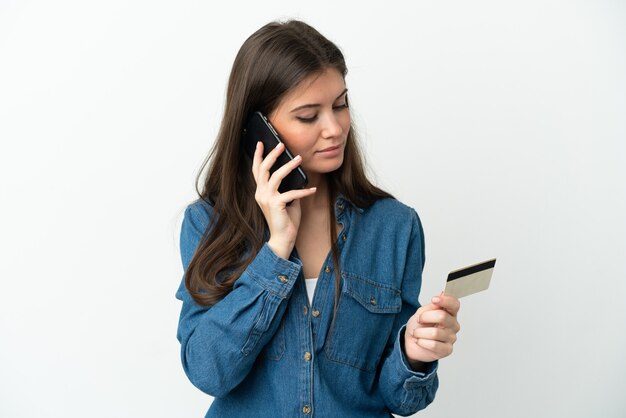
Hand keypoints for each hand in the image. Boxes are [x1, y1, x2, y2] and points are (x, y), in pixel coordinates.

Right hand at [251, 141, 316, 258]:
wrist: (282, 239)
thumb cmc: (285, 220)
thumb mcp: (286, 200)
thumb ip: (287, 188)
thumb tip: (297, 176)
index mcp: (261, 191)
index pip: (257, 170)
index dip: (258, 156)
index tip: (261, 143)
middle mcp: (260, 193)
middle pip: (263, 169)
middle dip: (272, 155)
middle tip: (281, 145)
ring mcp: (266, 199)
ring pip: (276, 176)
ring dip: (289, 166)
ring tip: (299, 159)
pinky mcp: (276, 205)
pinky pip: (291, 193)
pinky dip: (303, 191)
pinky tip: (313, 189)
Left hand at [403, 293, 460, 365]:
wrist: (411, 342)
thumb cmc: (419, 326)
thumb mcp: (422, 312)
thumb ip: (432, 306)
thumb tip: (442, 294)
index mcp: (449, 313)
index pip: (454, 304)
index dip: (446, 300)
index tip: (434, 299)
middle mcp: (453, 325)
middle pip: (442, 316)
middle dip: (425, 317)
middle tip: (419, 320)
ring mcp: (452, 338)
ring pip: (435, 333)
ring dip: (420, 332)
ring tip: (416, 333)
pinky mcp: (447, 350)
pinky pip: (433, 345)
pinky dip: (422, 342)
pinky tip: (420, 341)